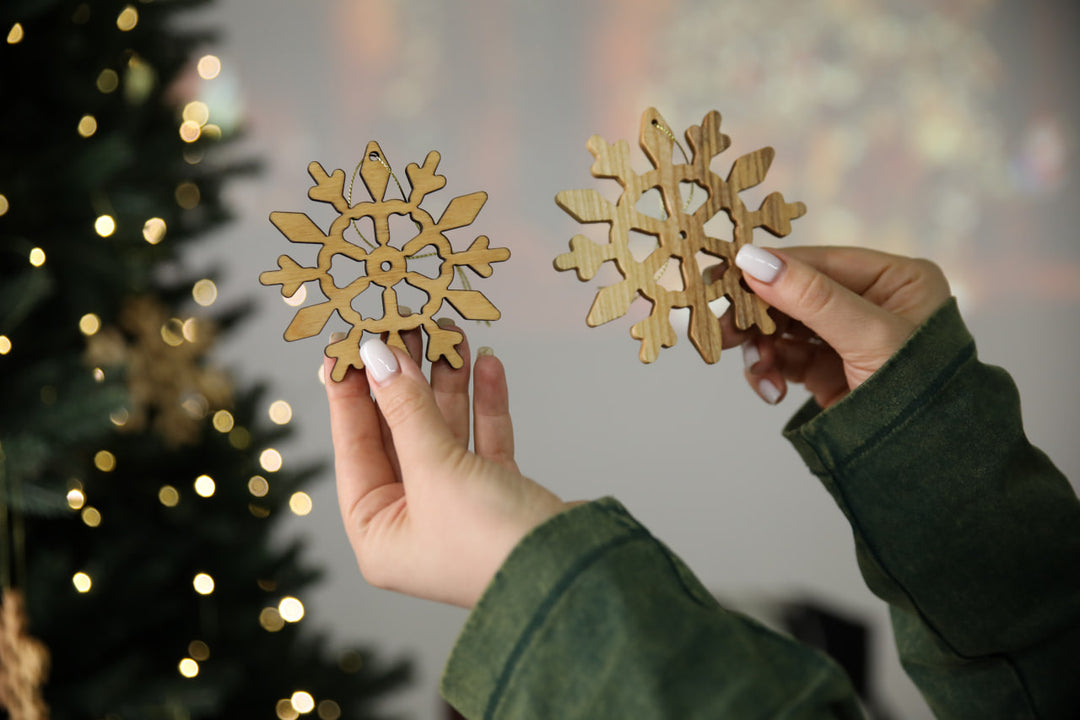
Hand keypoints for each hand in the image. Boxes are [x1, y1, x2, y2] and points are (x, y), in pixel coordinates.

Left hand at [325, 324, 567, 607]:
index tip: (349, 343)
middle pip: (399, 433)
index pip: (354, 447)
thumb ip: (406, 408)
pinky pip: (482, 440)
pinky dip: (485, 404)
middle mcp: (413, 521)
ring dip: (447, 381)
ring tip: (449, 330)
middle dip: (405, 377)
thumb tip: (377, 357)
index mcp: (378, 531)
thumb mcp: (435, 468)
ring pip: (443, 430)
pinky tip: (486, 365)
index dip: (350, 392)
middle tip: (404, 324)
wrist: (572, 571)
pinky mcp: (497, 495)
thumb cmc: (489, 541)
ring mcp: (456, 507)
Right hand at [727, 245, 950, 407]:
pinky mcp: (827, 371)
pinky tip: (771, 388)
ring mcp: (846, 338)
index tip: (727, 274)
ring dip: (761, 346)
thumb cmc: (921, 392)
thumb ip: (811, 297)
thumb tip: (753, 259)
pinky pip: (785, 359)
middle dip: (759, 313)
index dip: (773, 267)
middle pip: (795, 294)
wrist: (928, 463)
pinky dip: (770, 370)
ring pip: (783, 327)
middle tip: (723, 325)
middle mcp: (871, 303)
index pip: (820, 263)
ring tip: (755, 365)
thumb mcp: (868, 336)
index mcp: (895, 280)